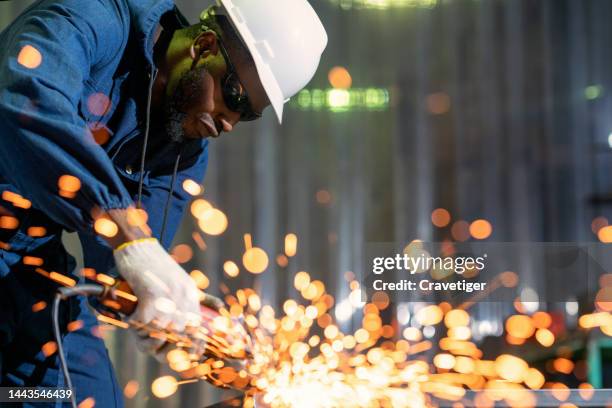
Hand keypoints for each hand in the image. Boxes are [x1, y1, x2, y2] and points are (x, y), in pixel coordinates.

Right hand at [113, 238, 201, 355]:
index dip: (192, 350)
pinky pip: (142, 325)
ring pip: (159, 335)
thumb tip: (210, 313)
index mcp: (191, 295)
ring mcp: (168, 297)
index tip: (181, 358)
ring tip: (137, 330)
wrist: (137, 246)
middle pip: (179, 339)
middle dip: (164, 350)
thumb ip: (193, 298)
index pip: (199, 331)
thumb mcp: (180, 280)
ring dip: (145, 338)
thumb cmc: (154, 265)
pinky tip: (130, 319)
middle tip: (150, 346)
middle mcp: (184, 298)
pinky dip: (133, 326)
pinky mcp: (150, 296)